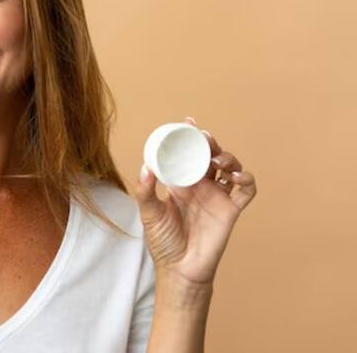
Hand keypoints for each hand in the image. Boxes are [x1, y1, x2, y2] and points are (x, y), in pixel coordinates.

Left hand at [134, 117, 257, 286]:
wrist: (180, 269)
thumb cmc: (163, 241)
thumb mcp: (149, 214)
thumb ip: (145, 191)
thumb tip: (146, 167)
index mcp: (180, 181)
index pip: (187, 153)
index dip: (190, 137)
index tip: (188, 122)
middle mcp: (200, 185)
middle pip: (210, 155)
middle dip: (210, 143)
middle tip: (205, 139)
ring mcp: (217, 196)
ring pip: (230, 167)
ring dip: (228, 157)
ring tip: (218, 160)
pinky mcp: (231, 209)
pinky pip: (246, 189)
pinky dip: (246, 179)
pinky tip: (236, 177)